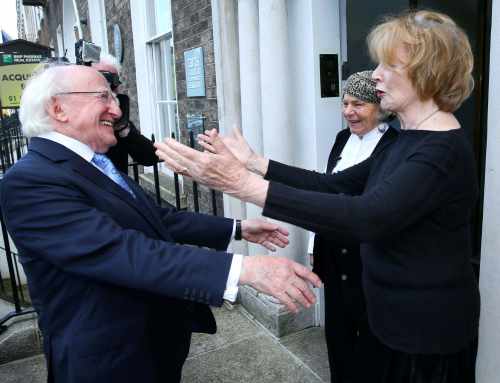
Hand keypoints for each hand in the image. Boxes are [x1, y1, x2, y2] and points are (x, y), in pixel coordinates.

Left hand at [154, 137, 268, 205]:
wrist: (238, 184)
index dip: (174, 146)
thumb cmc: (235, 169)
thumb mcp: (227, 153)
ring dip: (167, 159)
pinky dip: (174, 168)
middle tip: (156, 145)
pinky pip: (183, 173)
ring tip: (158, 153)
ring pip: (178, 167)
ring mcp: (197, 176)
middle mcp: (199, 169)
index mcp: (205, 161)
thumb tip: (213, 131)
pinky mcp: (198, 179)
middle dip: (166, 151)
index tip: (166, 140)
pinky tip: (169, 165)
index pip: (185, 152)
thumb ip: (218, 142)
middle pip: (178, 159)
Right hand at [198, 128, 253, 166]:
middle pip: (213, 142)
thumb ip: (237, 133)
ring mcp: (224, 154)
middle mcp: (225, 148)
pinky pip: (214, 155)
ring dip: (206, 145)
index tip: (205, 131)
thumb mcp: (241, 140)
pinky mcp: (224, 159)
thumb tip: (234, 125)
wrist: (250, 162)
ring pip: (212, 148)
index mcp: (228, 142)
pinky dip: (209, 154)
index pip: (217, 137)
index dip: (211, 134)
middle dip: (206, 139)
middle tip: (199, 136)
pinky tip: (204, 152)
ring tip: (199, 142)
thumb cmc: (247, 152)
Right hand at [239, 255, 321, 312]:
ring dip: (304, 301)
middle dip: (310, 294)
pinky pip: (287, 301)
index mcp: (289, 264)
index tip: (319, 284)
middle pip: (303, 286)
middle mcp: (287, 274)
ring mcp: (282, 283)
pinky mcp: (276, 292)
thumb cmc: (261, 264)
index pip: (306, 272)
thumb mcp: (279, 261)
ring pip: (298, 295)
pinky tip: (295, 309)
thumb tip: (298, 276)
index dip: (315, 279)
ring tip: (307, 305)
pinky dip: (293, 307)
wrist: (250, 269)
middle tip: (313, 299)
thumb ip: (289, 268)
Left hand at [241, 219, 288, 250]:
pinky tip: (274, 249)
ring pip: (273, 240)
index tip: (287, 234)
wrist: (242, 230)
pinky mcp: (260, 241)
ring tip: (283, 246)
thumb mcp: (260, 224)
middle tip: (287, 242)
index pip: (277, 228)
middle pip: (276, 235)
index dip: (282, 231)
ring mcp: (264, 236)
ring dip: (278, 243)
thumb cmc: (249, 224)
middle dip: (282, 238)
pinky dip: (270, 247)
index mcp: (267, 225)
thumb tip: (276, 227)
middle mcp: (266, 231)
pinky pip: (267, 244)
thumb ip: (268, 226)